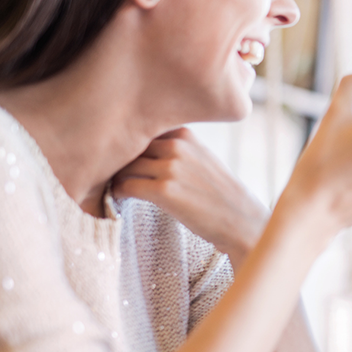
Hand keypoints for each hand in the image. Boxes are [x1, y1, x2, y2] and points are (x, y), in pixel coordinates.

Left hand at [111, 127, 267, 269]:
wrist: (241, 221)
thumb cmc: (220, 194)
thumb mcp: (203, 158)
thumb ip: (177, 148)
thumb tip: (139, 150)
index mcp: (185, 134)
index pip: (142, 130)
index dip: (128, 144)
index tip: (120, 156)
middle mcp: (177, 146)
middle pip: (130, 147)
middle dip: (118, 161)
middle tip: (110, 176)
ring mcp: (171, 167)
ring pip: (124, 166)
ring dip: (115, 178)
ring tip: (114, 189)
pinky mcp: (164, 191)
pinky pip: (125, 187)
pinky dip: (118, 194)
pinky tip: (121, 201)